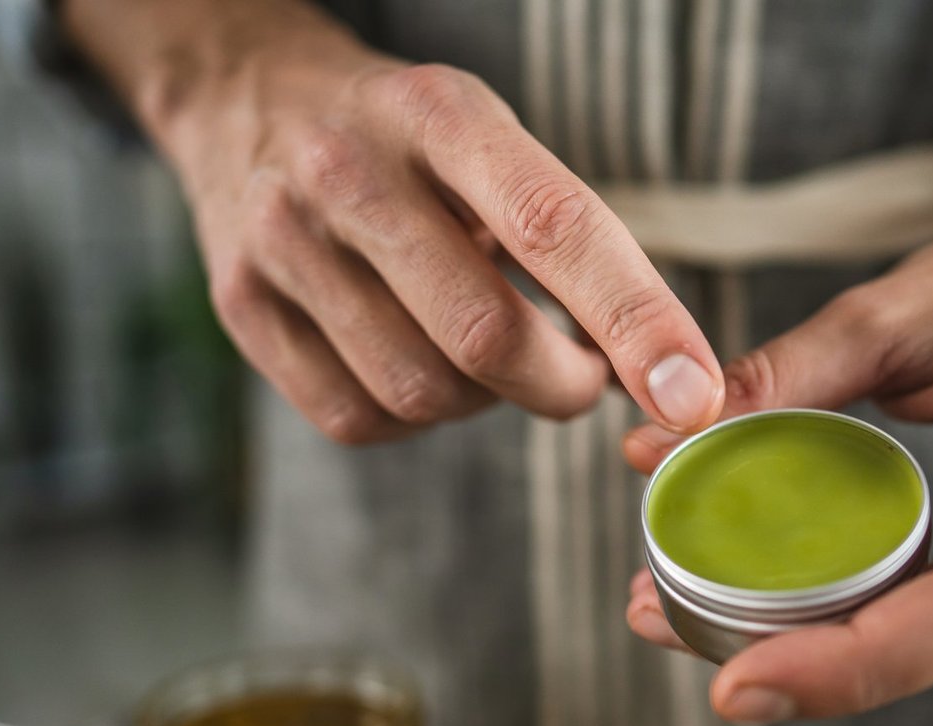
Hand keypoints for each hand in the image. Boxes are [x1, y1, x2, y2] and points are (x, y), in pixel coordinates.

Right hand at [80, 0, 722, 442]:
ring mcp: (282, 243)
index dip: (634, 319)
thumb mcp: (488, 141)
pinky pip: (357, 418)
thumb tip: (663, 372)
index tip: (689, 393)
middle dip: (560, 384)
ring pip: (420, 392)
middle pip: (482, 335)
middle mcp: (348, 173)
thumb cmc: (405, 139)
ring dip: (484, 401)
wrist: (246, 99)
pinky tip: (419, 366)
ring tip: (484, 353)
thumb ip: (571, 240)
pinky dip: (413, 419)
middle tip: (582, 378)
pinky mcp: (242, 307)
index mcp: (437, 114)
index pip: (554, 227)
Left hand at [623, 213, 932, 721]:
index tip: (739, 682)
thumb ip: (785, 374)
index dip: (855, 664)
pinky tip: (746, 602)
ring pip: (923, 649)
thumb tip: (659, 445)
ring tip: (670, 610)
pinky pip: (925, 624)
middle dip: (796, 662)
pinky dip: (837, 622)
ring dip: (802, 647)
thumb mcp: (892, 309)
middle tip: (655, 622)